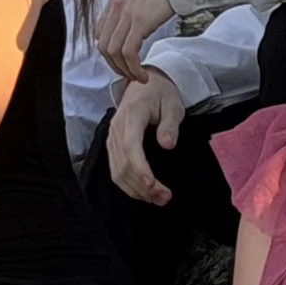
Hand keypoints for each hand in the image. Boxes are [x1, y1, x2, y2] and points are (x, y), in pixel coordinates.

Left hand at [94, 0, 177, 80]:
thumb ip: (134, 1)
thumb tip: (139, 15)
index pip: (100, 31)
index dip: (108, 50)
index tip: (121, 59)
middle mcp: (116, 7)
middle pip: (103, 45)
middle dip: (113, 65)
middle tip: (128, 73)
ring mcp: (126, 14)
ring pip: (113, 52)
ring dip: (124, 70)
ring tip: (137, 77)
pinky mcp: (140, 22)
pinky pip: (129, 52)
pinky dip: (133, 68)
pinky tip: (143, 74)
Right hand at [105, 73, 186, 205]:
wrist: (145, 84)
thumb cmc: (161, 93)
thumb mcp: (173, 104)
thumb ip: (170, 125)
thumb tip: (168, 145)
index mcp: (132, 114)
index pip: (131, 146)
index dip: (140, 168)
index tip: (152, 185)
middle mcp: (117, 128)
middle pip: (124, 164)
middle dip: (143, 186)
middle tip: (165, 198)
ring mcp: (112, 137)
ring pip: (117, 171)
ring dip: (136, 190)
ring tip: (158, 200)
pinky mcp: (113, 145)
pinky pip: (115, 169)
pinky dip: (128, 185)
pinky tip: (144, 193)